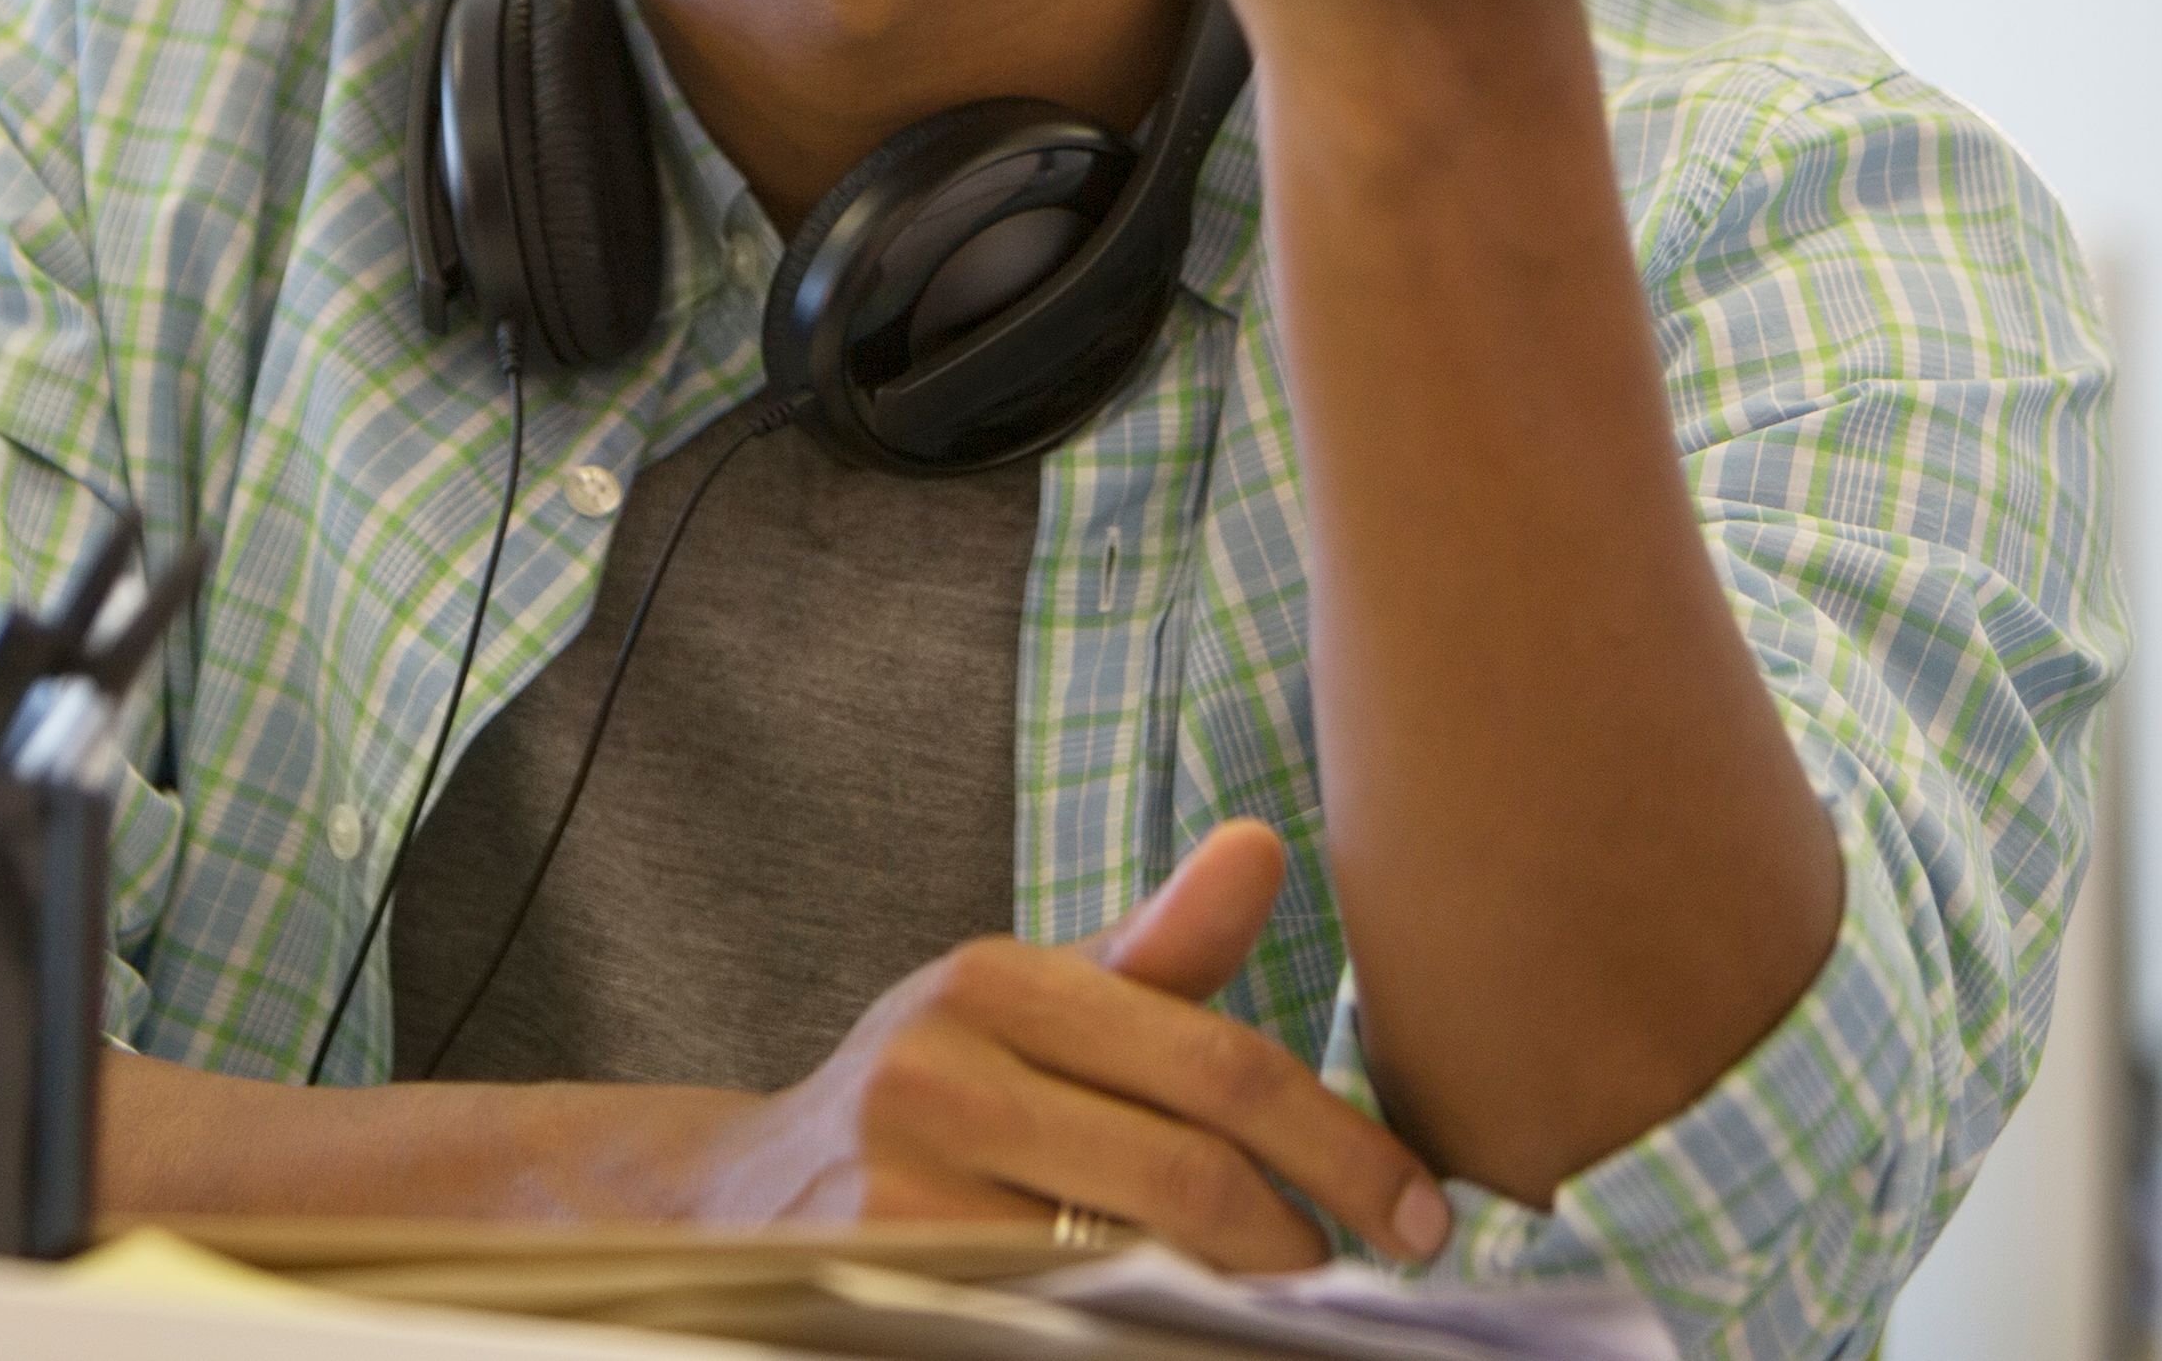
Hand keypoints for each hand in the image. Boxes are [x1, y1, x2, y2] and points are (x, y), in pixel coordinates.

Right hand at [687, 821, 1447, 1269]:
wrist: (744, 1197)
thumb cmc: (935, 1095)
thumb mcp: (1029, 1003)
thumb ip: (1156, 950)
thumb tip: (1264, 848)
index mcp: (994, 983)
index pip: (1215, 1064)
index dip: (1338, 1142)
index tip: (1418, 1205)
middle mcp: (939, 1076)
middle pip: (1186, 1174)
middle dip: (1305, 1236)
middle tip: (1369, 1273)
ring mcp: (903, 1193)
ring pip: (1132, 1264)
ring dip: (1237, 1300)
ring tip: (1292, 1309)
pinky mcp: (883, 1283)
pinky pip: (1059, 1316)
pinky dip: (1145, 1329)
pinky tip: (1184, 1330)